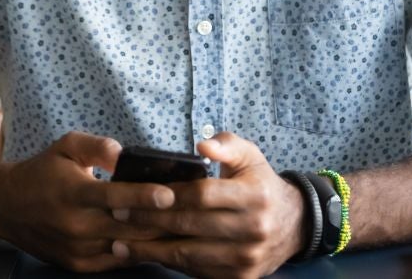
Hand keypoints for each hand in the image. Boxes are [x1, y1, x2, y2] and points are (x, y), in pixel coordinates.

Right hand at [0, 131, 173, 272]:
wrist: (6, 207)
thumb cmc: (42, 172)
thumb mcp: (66, 146)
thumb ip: (97, 146)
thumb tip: (123, 153)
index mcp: (74, 194)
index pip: (116, 197)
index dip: (146, 195)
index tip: (172, 193)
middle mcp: (76, 225)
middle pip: (129, 226)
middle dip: (162, 219)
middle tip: (192, 210)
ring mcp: (78, 249)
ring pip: (128, 246)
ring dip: (156, 237)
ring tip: (184, 225)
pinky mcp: (79, 264)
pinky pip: (118, 260)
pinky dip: (139, 250)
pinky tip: (158, 239)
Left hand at [113, 132, 305, 278]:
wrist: (294, 225)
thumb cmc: (261, 184)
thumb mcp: (250, 156)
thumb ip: (226, 145)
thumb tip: (201, 146)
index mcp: (254, 196)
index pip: (202, 195)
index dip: (167, 195)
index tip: (135, 193)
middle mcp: (252, 229)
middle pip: (190, 226)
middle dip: (149, 221)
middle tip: (118, 215)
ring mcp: (246, 258)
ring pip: (189, 255)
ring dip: (151, 250)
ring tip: (121, 243)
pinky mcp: (240, 278)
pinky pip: (197, 271)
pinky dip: (171, 264)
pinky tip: (149, 255)